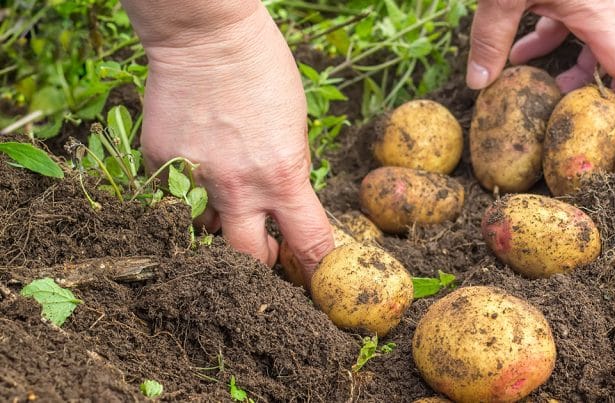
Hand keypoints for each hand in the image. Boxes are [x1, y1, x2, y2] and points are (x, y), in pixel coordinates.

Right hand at [123, 3, 333, 270]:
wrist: (206, 36)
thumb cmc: (262, 71)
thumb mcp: (295, 127)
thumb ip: (288, 173)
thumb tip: (282, 206)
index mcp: (282, 176)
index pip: (308, 241)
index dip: (315, 264)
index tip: (316, 272)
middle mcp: (237, 188)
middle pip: (249, 257)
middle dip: (261, 260)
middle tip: (266, 248)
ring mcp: (194, 179)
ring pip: (206, 230)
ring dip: (221, 222)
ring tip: (226, 192)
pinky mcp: (160, 165)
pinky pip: (174, 196)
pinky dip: (188, 189)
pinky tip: (197, 160)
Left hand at [466, 0, 614, 137]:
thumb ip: (489, 40)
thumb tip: (478, 86)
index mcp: (597, 8)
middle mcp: (603, 3)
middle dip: (612, 89)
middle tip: (594, 121)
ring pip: (599, 41)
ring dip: (575, 67)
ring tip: (543, 89)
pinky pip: (573, 24)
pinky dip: (551, 43)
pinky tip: (518, 55)